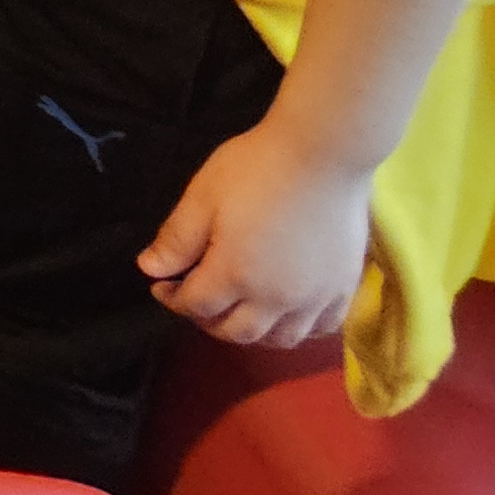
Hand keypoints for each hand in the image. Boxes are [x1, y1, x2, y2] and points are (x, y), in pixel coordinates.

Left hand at [142, 122, 374, 348]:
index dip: (172, 299)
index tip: (161, 285)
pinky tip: (286, 313)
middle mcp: (276, 298)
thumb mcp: (202, 198)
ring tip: (238, 310)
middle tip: (196, 300)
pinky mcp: (344, 288)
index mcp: (235, 275)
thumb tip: (150, 270)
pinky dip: (298, 330)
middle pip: (237, 332)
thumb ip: (176, 241)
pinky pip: (320, 328)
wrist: (324, 154)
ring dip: (253, 333)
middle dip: (208, 321)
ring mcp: (315, 298)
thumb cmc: (256, 169)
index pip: (196, 306)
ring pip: (280, 339)